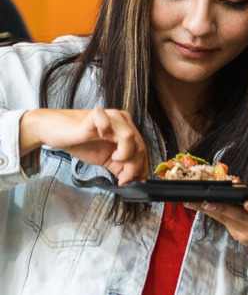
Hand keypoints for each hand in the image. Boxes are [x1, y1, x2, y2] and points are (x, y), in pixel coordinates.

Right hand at [21, 107, 147, 184]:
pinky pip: (106, 121)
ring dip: (126, 154)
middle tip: (123, 180)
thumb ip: (120, 167)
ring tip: (114, 159)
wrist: (54, 131)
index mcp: (127, 129)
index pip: (142, 149)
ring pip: (130, 136)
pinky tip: (103, 137)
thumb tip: (134, 180)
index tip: (135, 182)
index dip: (141, 167)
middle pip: (139, 145)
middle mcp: (122, 120)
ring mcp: (110, 116)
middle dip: (134, 167)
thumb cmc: (80, 142)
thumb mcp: (105, 158)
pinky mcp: (94, 116)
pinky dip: (107, 130)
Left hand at [186, 171, 247, 287]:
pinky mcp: (238, 235)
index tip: (247, 202)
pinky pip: (223, 221)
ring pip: (228, 219)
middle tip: (209, 201)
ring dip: (210, 209)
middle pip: (242, 217)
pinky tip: (196, 204)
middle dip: (224, 208)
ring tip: (193, 201)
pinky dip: (210, 212)